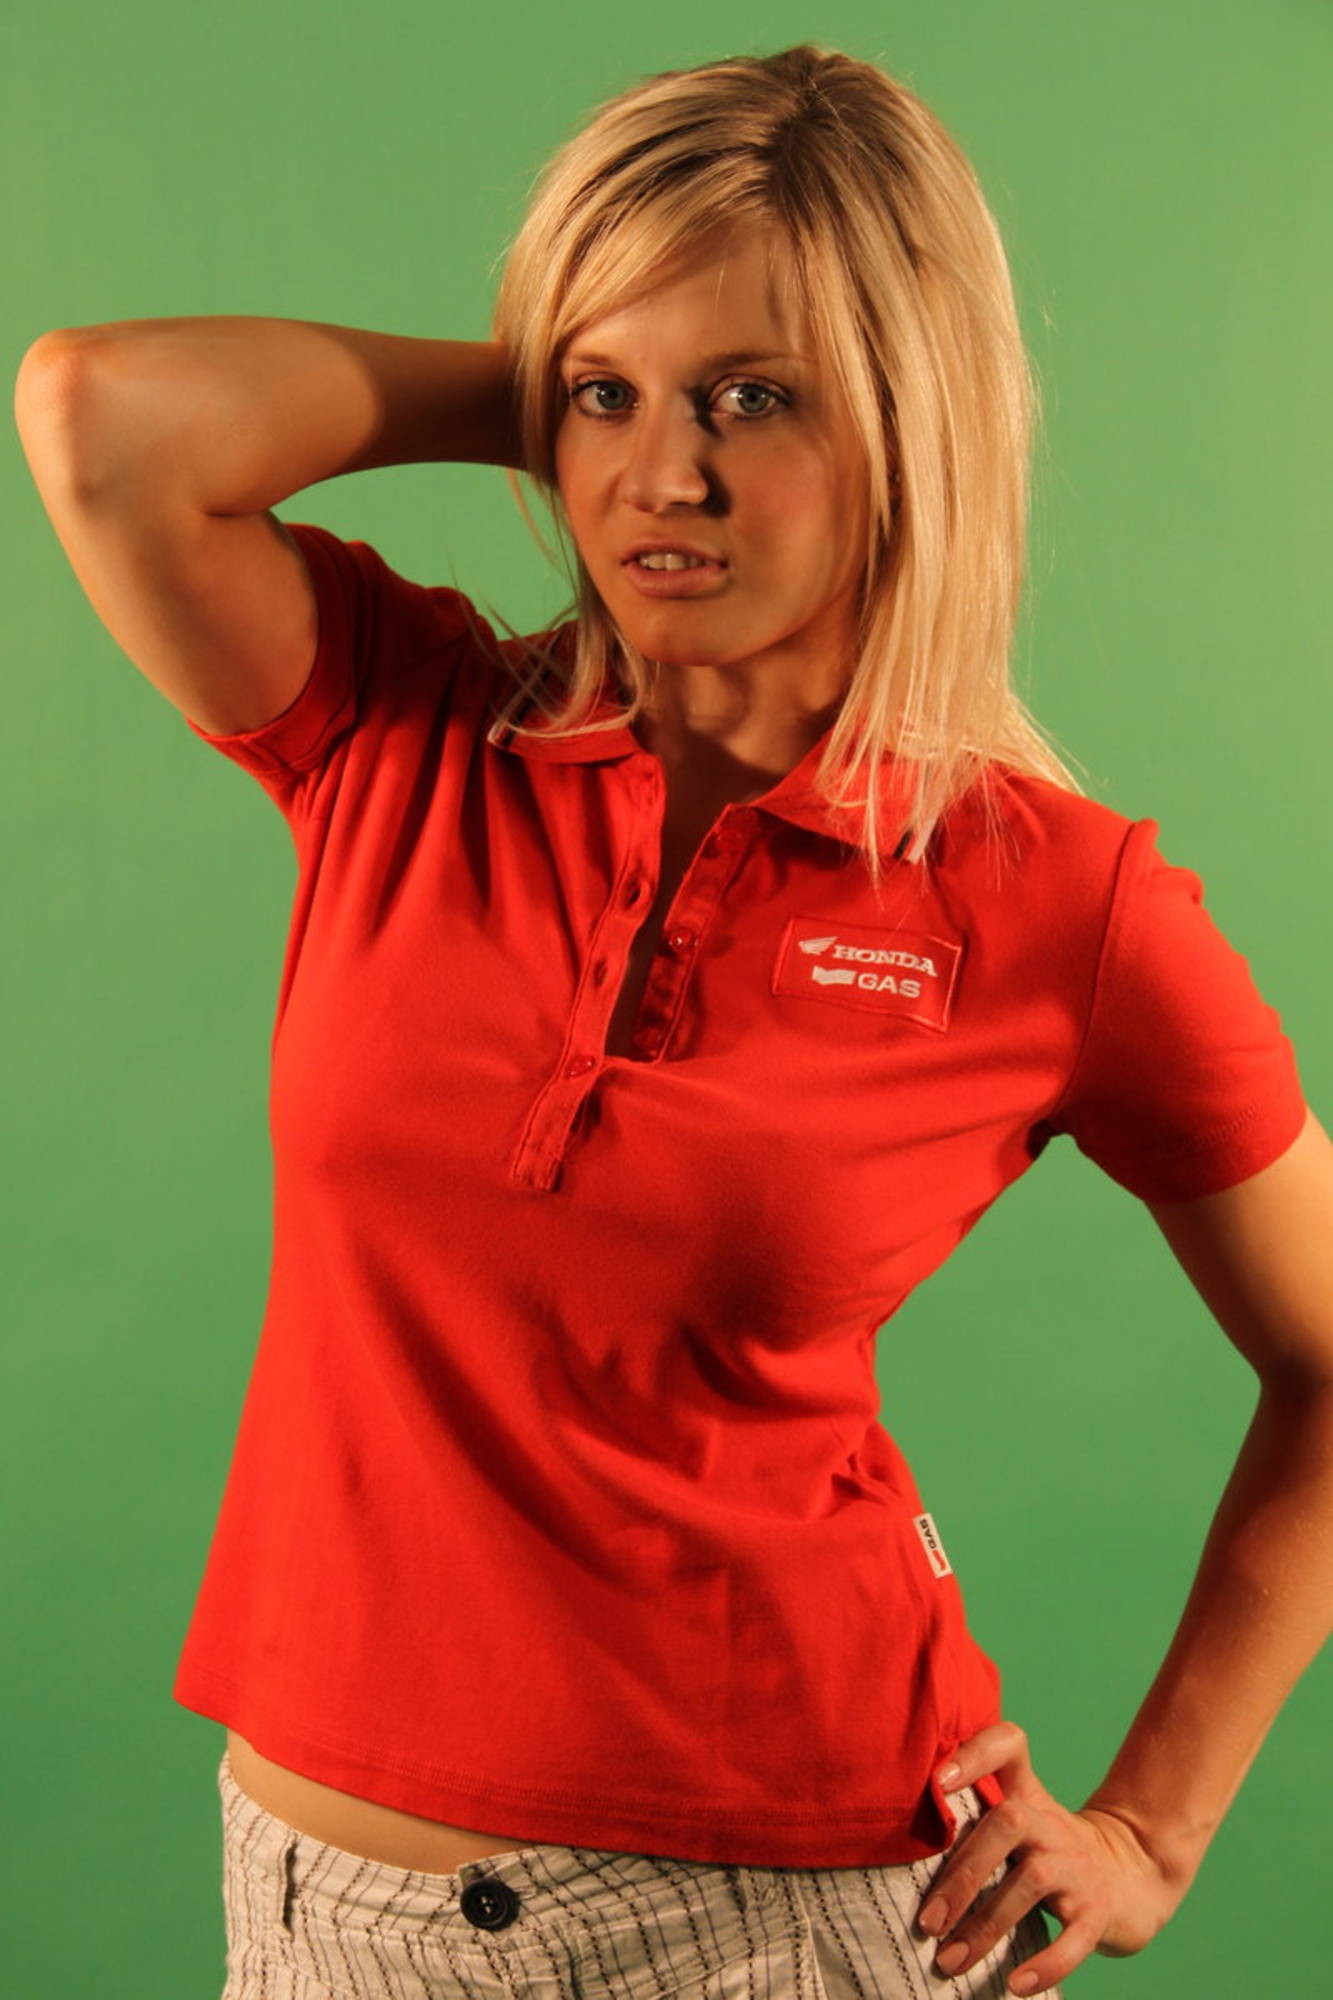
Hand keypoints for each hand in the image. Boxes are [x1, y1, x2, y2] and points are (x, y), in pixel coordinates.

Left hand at [915, 1721, 1183, 1994]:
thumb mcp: (1020, 1816)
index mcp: (1027, 1795)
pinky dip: (1045, 1963)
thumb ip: (971, 1810)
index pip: (1008, 1745)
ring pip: (1030, 1882)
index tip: (938, 1780)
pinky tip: (1014, 1984)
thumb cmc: (1048, 1848)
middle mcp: (1051, 1823)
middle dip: (962, 1874)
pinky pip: (1074, 1938)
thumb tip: (893, 1830)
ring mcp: (1077, 1866)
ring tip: (949, 1962)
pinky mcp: (1098, 1912)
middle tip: (926, 1923)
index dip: (976, 1753)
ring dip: (985, 1927)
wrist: (1130, 1875)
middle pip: (1007, 1822)